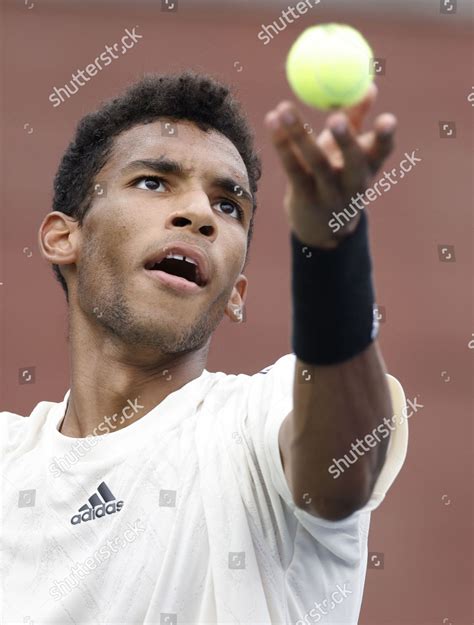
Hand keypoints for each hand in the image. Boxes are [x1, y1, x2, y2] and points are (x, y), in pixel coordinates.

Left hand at [264, 83, 396, 247]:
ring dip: (299, 134)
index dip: (385, 137)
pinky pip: (293, 169)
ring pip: (316, 163)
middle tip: (336, 117)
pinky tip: (271, 120)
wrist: (323, 228)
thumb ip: (357, 118)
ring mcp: (329, 194)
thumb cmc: (338, 176)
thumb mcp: (350, 151)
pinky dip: (282, 144)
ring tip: (284, 108)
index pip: (382, 151)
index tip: (387, 119)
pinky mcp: (305, 198)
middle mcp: (354, 184)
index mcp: (370, 167)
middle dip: (346, 140)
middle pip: (353, 162)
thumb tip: (369, 85)